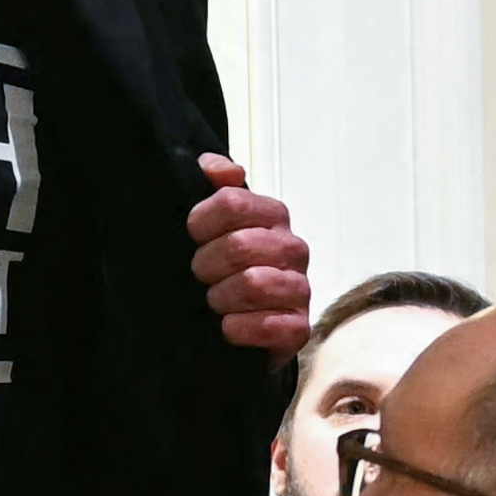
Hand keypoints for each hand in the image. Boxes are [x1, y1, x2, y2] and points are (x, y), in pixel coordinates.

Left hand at [183, 156, 312, 358]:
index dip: (201, 222)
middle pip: (239, 245)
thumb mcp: (218, 225)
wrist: (246, 328)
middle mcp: (293, 248)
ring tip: (217, 302)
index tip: (195, 238)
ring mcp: (300, 288)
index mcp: (273, 216)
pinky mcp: (299, 328)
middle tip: (203, 276)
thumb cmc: (229, 271)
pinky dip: (238, 329)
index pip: (231, 202)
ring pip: (253, 283)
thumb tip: (210, 166)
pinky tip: (229, 327)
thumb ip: (218, 189)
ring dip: (222, 297)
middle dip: (208, 265)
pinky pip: (267, 325)